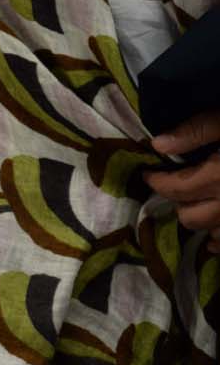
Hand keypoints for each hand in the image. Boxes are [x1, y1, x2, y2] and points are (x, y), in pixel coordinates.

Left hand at [148, 109, 219, 252]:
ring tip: (200, 202)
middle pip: (190, 217)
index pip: (175, 189)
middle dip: (179, 202)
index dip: (157, 182)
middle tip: (177, 186)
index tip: (149, 174)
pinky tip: (218, 228)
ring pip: (212, 234)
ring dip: (201, 219)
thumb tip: (159, 145)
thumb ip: (197, 131)